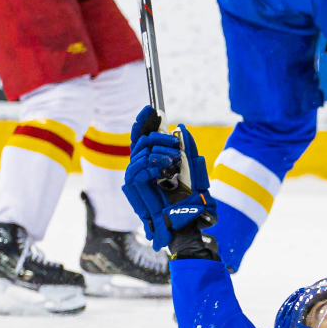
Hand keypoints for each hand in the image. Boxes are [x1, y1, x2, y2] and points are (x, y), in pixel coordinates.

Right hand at [125, 107, 216, 252]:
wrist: (185, 219)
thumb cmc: (189, 198)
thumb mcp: (193, 169)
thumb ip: (187, 148)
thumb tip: (181, 128)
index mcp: (153, 162)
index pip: (143, 136)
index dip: (144, 121)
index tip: (152, 108)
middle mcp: (141, 167)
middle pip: (142, 140)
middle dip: (160, 138)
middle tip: (175, 148)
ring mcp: (135, 176)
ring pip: (141, 151)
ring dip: (160, 154)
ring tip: (172, 164)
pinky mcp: (133, 185)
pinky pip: (138, 165)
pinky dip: (152, 165)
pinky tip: (162, 172)